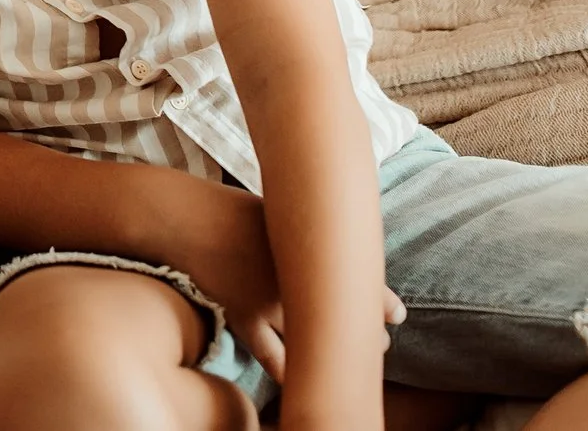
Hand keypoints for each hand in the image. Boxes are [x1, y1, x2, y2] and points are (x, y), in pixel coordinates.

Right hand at [170, 185, 401, 383]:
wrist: (190, 219)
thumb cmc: (230, 208)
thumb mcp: (276, 211)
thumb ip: (303, 229)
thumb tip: (323, 235)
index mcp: (312, 251)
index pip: (360, 284)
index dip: (381, 303)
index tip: (397, 316)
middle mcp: (299, 283)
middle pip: (342, 316)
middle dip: (363, 333)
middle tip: (380, 344)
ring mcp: (272, 305)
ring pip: (313, 340)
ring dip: (331, 354)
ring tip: (348, 364)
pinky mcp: (244, 318)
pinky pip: (270, 354)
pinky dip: (286, 370)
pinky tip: (295, 380)